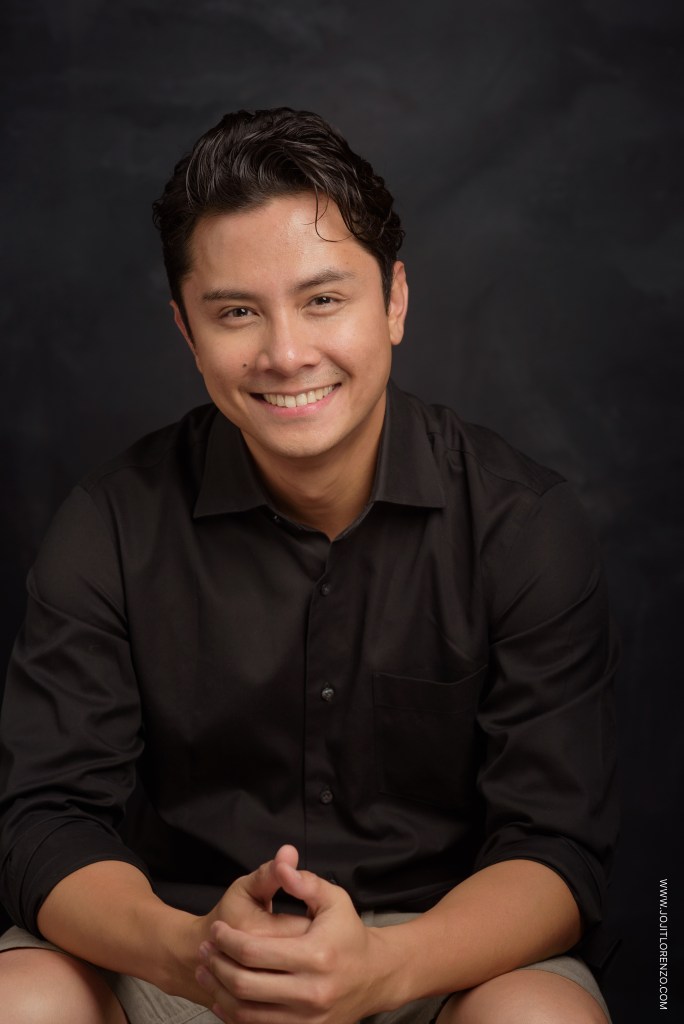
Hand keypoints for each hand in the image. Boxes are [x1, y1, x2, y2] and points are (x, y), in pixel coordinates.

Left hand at [195, 846, 391, 1023]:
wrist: (374, 977)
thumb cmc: (348, 933)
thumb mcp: (333, 899)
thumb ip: (305, 882)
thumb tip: (281, 863)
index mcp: (316, 956)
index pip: (254, 952)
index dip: (227, 940)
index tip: (216, 930)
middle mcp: (311, 992)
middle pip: (245, 985)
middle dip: (217, 966)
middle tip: (205, 951)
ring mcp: (307, 1019)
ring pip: (246, 1013)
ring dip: (219, 992)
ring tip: (207, 972)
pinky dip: (235, 1016)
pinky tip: (224, 998)